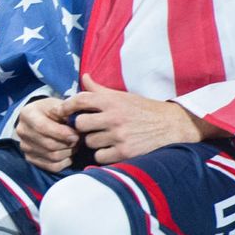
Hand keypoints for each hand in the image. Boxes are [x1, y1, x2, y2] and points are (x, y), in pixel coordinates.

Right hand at [13, 95, 77, 172]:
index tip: (76, 134)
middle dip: (68, 144)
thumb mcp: (57, 105)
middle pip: (49, 145)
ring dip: (68, 152)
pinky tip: (68, 153)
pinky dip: (65, 162)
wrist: (40, 118)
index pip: (43, 127)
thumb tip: (76, 122)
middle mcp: (22, 131)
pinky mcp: (30, 158)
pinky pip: (52, 167)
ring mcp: (25, 147)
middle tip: (78, 139)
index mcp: (27, 114)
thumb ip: (66, 111)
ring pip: (53, 157)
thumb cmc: (51, 111)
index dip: (62, 133)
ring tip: (73, 144)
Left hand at [65, 75, 204, 164]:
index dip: (67, 106)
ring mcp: (119, 136)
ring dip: (94, 142)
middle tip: (90, 128)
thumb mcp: (123, 96)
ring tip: (105, 138)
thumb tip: (84, 77)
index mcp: (112, 101)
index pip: (80, 99)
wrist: (172, 125)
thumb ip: (100, 90)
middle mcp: (114, 117)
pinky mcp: (125, 152)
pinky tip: (111, 149)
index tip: (62, 112)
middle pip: (80, 124)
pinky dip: (103, 155)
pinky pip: (100, 157)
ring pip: (89, 142)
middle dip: (82, 127)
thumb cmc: (143, 109)